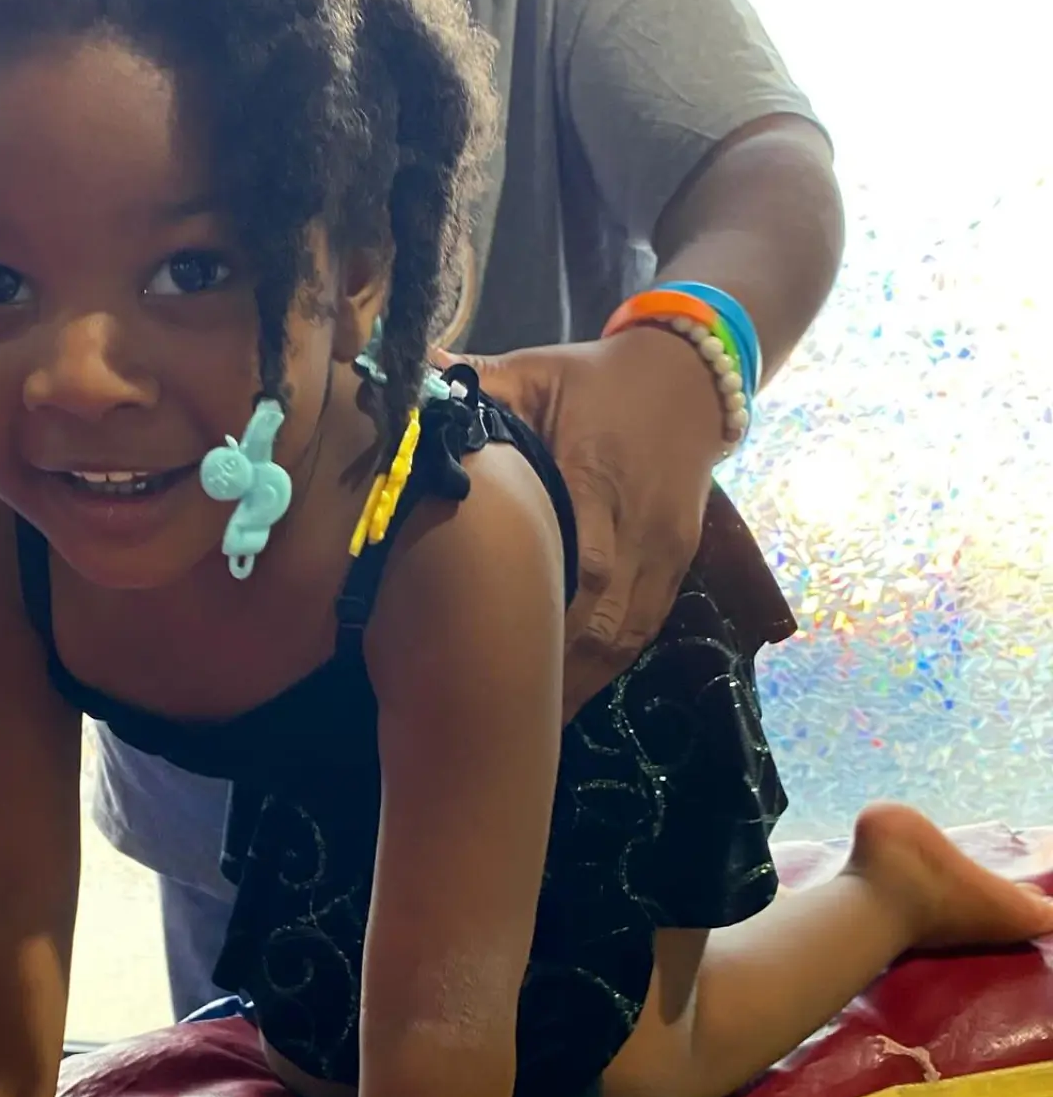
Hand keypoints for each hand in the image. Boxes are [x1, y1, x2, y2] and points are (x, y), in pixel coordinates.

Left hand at [435, 332, 723, 716]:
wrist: (690, 374)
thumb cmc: (591, 379)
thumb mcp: (532, 373)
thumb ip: (471, 386)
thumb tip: (406, 385)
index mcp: (596, 476)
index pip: (583, 562)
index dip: (547, 618)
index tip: (497, 657)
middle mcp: (637, 523)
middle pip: (604, 616)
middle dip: (556, 669)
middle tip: (498, 712)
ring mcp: (666, 549)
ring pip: (628, 633)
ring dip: (582, 681)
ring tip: (531, 723)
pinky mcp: (678, 562)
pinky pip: (645, 627)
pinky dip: (608, 665)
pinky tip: (571, 694)